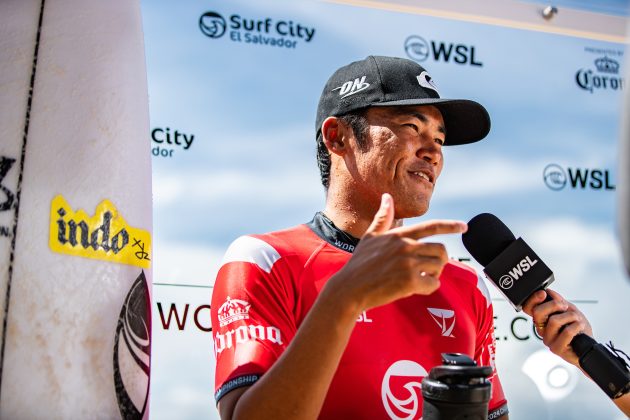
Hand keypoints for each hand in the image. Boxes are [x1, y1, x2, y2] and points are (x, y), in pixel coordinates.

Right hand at [326, 193, 466, 313]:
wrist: (349, 289)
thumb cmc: (359, 264)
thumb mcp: (370, 237)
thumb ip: (382, 218)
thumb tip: (387, 196)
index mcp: (398, 235)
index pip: (431, 226)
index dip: (450, 226)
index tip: (464, 226)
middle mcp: (405, 246)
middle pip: (441, 250)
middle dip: (438, 261)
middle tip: (426, 269)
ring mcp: (408, 263)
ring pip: (439, 267)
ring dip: (432, 275)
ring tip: (418, 278)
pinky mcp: (409, 281)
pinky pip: (433, 284)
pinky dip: (428, 288)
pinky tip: (414, 289)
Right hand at [522, 289, 592, 365]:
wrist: (589, 348)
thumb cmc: (579, 330)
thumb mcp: (570, 311)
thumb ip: (560, 301)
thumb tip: (549, 292)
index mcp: (542, 320)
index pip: (528, 308)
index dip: (533, 299)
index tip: (543, 294)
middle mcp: (542, 330)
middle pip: (538, 313)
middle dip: (554, 304)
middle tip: (565, 306)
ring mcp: (548, 340)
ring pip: (554, 321)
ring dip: (570, 316)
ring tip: (577, 319)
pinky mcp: (557, 348)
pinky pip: (566, 332)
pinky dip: (577, 325)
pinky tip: (580, 327)